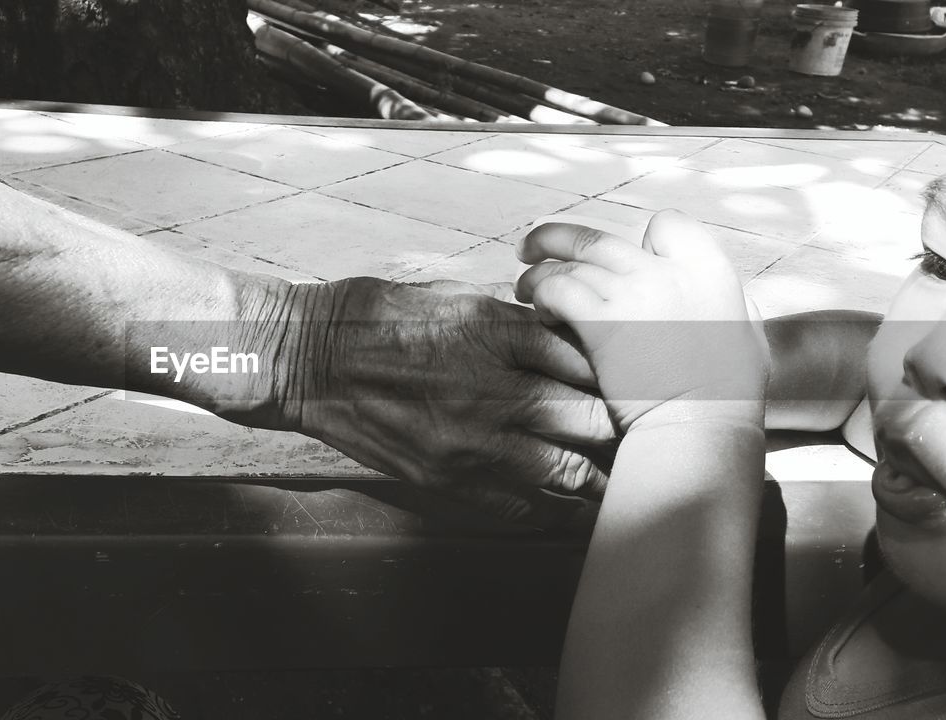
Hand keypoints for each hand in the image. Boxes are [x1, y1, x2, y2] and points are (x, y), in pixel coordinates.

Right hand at [258, 275, 616, 524]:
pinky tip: (559, 497)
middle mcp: (490, 389)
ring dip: (597, 473)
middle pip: (592, 418)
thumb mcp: (457, 298)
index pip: (589, 358)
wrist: (308, 357)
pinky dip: (549, 504)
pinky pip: (520, 506)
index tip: (633, 378)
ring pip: (568, 471)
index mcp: (496, 333)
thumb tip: (573, 343)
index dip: (621, 371)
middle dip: (620, 424)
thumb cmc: (380, 317)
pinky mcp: (444, 478)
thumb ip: (518, 325)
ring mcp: (468, 440)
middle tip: (637, 427)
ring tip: (613, 472)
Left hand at [515, 210, 768, 432]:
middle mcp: (667, 271)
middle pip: (596, 236)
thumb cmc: (728, 399)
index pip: (667, 223)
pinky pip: (557, 289)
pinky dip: (541, 295)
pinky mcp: (601, 321)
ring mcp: (632, 292)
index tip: (625, 264)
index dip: (641, 239)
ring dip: (538, 272)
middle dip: (557, 238)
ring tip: (524, 287)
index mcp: (709, 270)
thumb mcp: (748, 339)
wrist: (700, 429)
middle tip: (532, 248)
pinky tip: (540, 314)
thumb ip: (734, 310)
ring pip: (568, 260)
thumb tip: (735, 303)